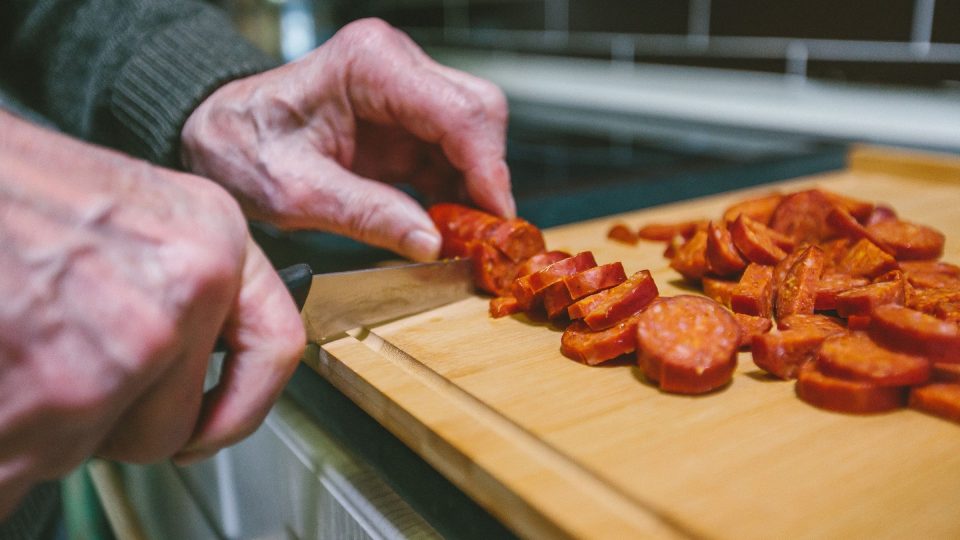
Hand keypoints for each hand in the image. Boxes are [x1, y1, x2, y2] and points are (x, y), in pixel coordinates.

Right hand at [0, 113, 304, 516]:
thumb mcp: (119, 205)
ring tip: (16, 350)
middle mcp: (186, 292)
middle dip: (108, 422)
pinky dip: (7, 441)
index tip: (212, 429)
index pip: (273, 347)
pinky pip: (34, 459)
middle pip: (165, 426)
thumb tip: (180, 351)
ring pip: (90, 447)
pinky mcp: (63, 389)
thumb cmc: (7, 186)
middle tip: (58, 373)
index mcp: (209, 238)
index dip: (241, 406)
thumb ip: (164, 277)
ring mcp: (129, 347)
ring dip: (43, 427)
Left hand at [181, 18, 514, 261]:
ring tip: (464, 237)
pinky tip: (447, 224)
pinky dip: (457, 191)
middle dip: (488, 176)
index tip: (496, 218)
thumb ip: (366, 214)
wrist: (216, 135)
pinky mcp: (403, 122)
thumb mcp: (294, 192)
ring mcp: (403, 91)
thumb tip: (432, 243)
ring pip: (473, 135)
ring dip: (475, 188)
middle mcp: (395, 66)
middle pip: (478, 114)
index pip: (457, 111)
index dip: (488, 168)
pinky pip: (451, 155)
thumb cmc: (240, 146)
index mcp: (369, 64)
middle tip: (484, 234)